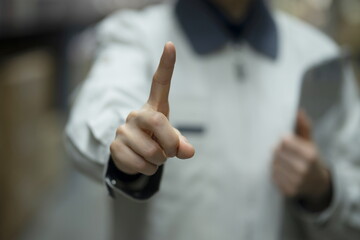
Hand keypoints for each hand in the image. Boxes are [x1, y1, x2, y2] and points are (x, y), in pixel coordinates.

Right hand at [110, 42, 194, 175]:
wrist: (132, 155)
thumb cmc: (156, 141)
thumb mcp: (171, 141)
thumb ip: (180, 143)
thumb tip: (188, 151)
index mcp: (154, 108)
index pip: (160, 83)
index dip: (166, 65)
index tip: (170, 45)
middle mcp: (136, 114)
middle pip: (158, 122)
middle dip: (171, 143)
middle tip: (171, 152)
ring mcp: (123, 129)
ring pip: (151, 150)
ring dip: (159, 161)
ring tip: (154, 157)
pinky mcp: (114, 146)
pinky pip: (139, 163)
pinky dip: (148, 169)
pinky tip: (143, 163)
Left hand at [272, 110, 331, 210]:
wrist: (317, 184)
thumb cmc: (310, 159)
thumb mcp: (310, 143)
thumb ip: (303, 127)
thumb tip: (298, 111)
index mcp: (310, 155)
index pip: (284, 142)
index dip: (282, 140)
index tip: (283, 139)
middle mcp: (303, 170)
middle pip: (276, 154)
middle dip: (276, 150)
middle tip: (278, 150)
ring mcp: (296, 182)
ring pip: (273, 165)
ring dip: (274, 161)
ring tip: (280, 160)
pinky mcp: (288, 191)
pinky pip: (273, 177)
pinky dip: (274, 172)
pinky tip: (281, 170)